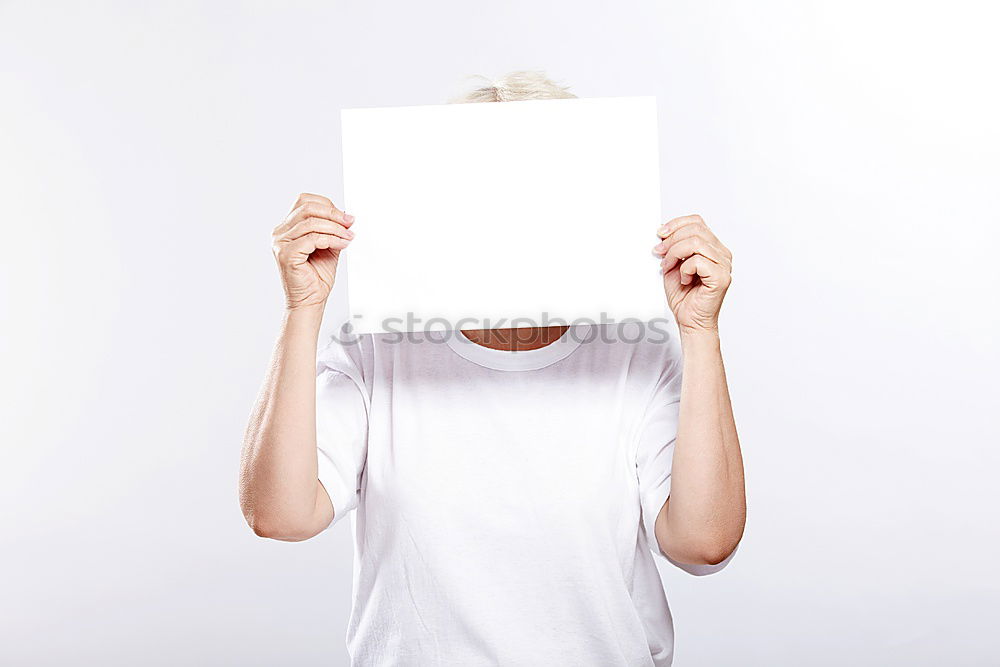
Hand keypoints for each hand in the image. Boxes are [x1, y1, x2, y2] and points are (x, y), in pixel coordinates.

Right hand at [272, 193, 354, 310]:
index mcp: (287, 227)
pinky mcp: (286, 254)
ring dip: (335, 229)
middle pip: (307, 208)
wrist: (311, 301)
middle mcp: (280, 233)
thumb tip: (346, 216)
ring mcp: (280, 243)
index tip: (346, 218)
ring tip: (348, 238)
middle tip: (350, 224)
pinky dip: (330, 239)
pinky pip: (312, 238)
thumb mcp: (328, 245)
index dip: (328, 205)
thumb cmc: (317, 277)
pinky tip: (341, 245)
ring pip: (311, 223)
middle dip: (333, 214)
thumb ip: (333, 230)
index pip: (305, 201)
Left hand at [652, 214, 732, 334]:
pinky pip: (698, 261)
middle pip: (696, 229)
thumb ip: (672, 247)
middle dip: (671, 239)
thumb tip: (662, 231)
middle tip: (658, 253)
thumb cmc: (683, 296)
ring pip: (696, 242)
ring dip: (675, 253)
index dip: (676, 224)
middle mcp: (722, 254)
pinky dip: (684, 269)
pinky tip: (684, 280)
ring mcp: (724, 265)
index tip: (660, 234)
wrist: (690, 321)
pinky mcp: (721, 277)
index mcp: (713, 247)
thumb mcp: (672, 264)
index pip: (697, 222)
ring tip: (668, 267)